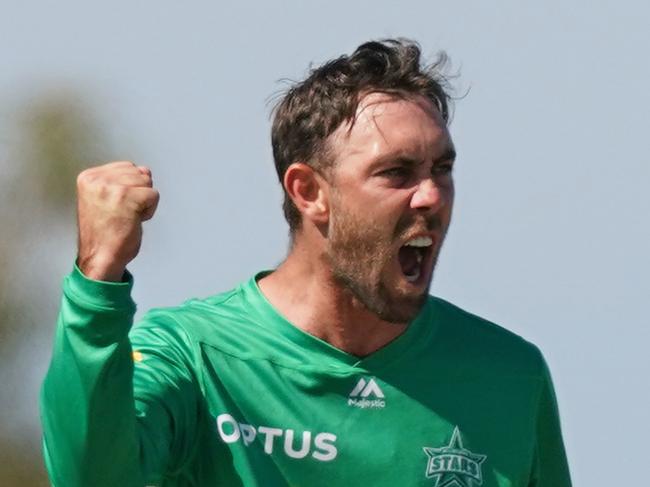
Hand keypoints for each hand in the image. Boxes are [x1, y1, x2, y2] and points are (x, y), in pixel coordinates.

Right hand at [76, 161, 158, 281]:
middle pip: (139, 173)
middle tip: (122, 214)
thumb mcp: (104, 198)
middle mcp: (97, 179)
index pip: (126, 167)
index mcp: (88, 177)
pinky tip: (134, 221)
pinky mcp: (127, 197)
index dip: (129, 188)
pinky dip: (149, 211)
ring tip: (127, 217)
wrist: (99, 258)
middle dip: (138, 194)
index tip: (115, 207)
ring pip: (147, 182)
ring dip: (144, 202)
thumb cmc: (105, 233)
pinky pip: (154, 195)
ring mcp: (112, 187)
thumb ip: (120, 181)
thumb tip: (146, 170)